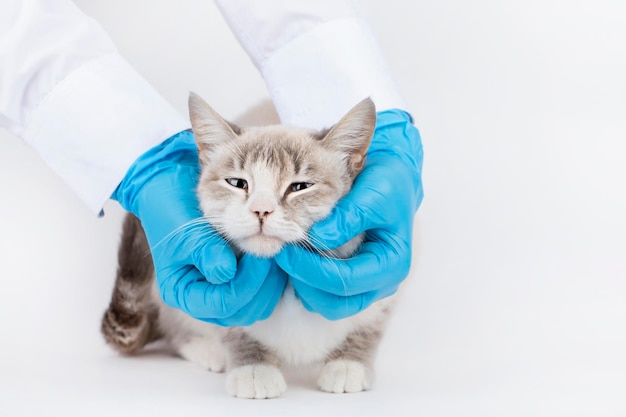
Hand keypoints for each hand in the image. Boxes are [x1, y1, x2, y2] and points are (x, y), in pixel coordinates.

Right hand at [113, 130, 286, 325]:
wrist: (174, 195)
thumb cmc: (175, 211)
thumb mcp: (187, 231)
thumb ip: (205, 251)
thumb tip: (226, 272)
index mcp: (182, 293)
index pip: (221, 304)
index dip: (245, 285)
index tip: (259, 258)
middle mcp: (201, 301)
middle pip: (242, 311)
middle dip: (261, 286)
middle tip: (271, 255)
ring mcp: (220, 294)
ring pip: (257, 306)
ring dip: (270, 284)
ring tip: (274, 254)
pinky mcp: (236, 283)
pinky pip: (262, 292)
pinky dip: (272, 278)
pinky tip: (276, 256)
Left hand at [275, 109, 422, 319]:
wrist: (394, 178)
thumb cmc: (387, 184)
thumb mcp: (374, 193)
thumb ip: (348, 216)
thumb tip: (317, 238)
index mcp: (392, 265)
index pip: (346, 281)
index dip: (312, 269)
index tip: (288, 247)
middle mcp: (381, 282)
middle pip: (335, 305)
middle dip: (305, 282)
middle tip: (283, 254)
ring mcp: (366, 284)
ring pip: (326, 304)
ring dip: (303, 285)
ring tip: (288, 254)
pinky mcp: (351, 279)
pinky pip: (323, 293)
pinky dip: (306, 280)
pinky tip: (295, 255)